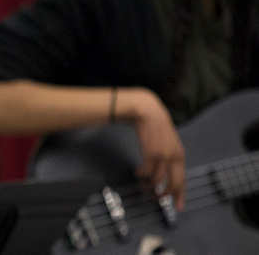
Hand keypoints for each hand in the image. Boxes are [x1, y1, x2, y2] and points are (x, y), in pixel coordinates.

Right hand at [122, 88, 185, 209]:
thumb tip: (165, 174)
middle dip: (165, 194)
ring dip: (149, 185)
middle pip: (174, 183)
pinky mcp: (151, 153)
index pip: (183, 180)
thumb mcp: (168, 143)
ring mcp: (163, 155)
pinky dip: (141, 174)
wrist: (148, 112)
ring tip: (143, 185)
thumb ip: (170, 157)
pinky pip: (146, 171)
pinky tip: (137, 171)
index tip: (178, 207)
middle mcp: (175, 157)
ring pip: (158, 179)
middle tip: (156, 199)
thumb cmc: (156, 128)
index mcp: (180, 156)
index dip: (180, 195)